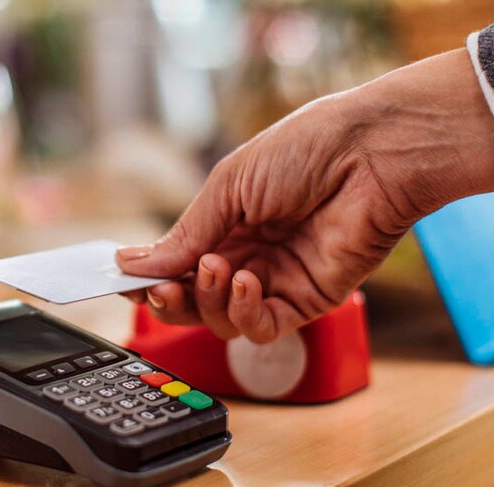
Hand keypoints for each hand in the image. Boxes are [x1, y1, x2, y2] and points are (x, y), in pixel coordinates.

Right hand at [116, 49, 493, 342]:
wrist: (370, 154)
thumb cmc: (306, 151)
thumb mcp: (229, 186)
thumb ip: (186, 234)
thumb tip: (134, 263)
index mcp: (227, 223)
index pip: (177, 264)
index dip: (149, 277)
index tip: (122, 281)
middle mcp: (249, 255)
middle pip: (193, 301)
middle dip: (169, 299)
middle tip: (158, 288)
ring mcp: (277, 281)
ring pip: (222, 320)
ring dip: (209, 300)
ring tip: (220, 266)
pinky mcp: (308, 301)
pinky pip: (263, 328)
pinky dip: (245, 314)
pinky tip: (247, 283)